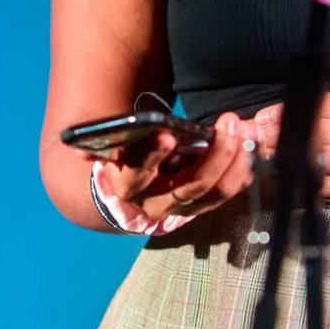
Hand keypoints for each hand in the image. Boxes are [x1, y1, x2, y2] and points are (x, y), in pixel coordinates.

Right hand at [95, 112, 256, 232]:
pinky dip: (243, 168)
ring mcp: (185, 207)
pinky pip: (229, 191)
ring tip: (243, 129)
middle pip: (191, 187)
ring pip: (216, 192)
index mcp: (128, 187)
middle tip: (228, 121)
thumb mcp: (110, 150)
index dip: (152, 157)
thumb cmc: (123, 158)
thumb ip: (97, 146)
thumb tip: (78, 149)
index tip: (166, 136)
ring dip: (235, 160)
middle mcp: (158, 204)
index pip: (139, 175)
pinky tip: (250, 144)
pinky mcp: (205, 204)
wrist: (131, 192)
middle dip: (215, 154)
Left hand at [254, 61, 329, 200]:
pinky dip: (316, 186)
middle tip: (247, 140)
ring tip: (261, 163)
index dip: (284, 112)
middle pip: (309, 133)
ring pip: (318, 160)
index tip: (259, 117)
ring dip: (288, 161)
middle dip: (276, 136)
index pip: (315, 106)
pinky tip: (297, 186)